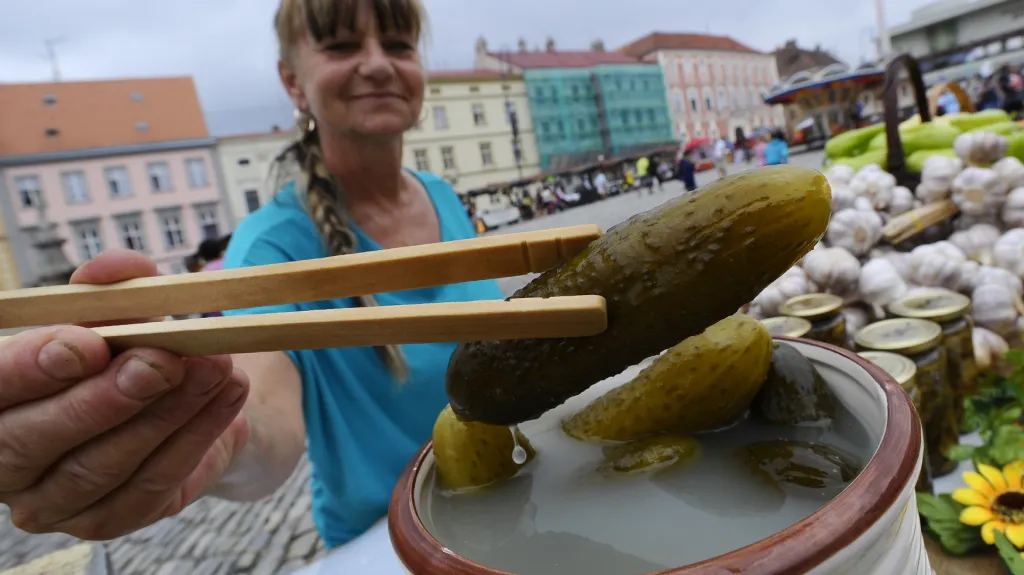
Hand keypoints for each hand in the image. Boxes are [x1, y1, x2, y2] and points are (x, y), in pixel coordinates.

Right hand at [0, 250, 250, 539]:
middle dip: (106, 398)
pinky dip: (197, 434)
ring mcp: (53, 502)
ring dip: (167, 412)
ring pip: (102, 465)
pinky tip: (229, 395)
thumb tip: (115, 268)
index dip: (32, 369)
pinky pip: (152, 483)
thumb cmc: (133, 351)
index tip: (89, 342)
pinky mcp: (109, 520)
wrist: (182, 402)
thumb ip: (114, 287)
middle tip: (164, 360)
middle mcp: (7, 462)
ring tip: (217, 366)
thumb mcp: (124, 311)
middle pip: (35, 441)